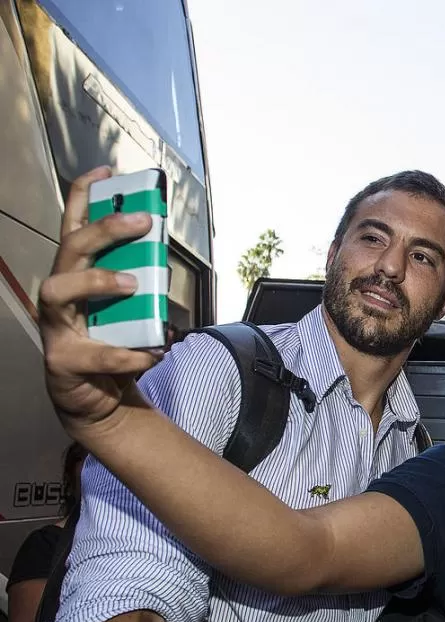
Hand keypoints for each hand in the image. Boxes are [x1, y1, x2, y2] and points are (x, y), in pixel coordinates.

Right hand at [38, 167, 159, 436]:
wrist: (99, 400)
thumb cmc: (113, 344)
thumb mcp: (129, 309)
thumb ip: (138, 282)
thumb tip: (163, 257)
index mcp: (76, 276)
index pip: (73, 227)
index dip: (84, 196)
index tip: (107, 171)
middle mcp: (58, 295)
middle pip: (70, 249)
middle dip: (104, 230)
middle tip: (141, 222)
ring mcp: (56, 327)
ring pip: (60, 292)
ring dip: (98, 282)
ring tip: (133, 284)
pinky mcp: (63, 361)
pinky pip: (96, 353)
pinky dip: (130, 353)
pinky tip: (153, 352)